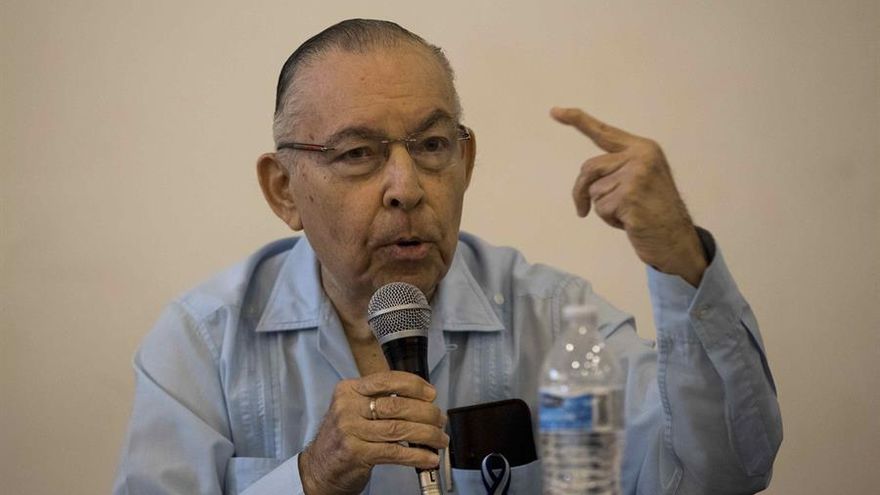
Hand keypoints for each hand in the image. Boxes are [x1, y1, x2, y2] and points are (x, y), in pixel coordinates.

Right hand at [298, 371, 447, 494]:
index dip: (414, 385)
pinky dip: (416, 455)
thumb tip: (423, 401)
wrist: (318, 468)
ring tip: (440, 440)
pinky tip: (428, 457)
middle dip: (426, 413)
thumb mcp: (354, 410)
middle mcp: (347, 407)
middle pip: (397, 406)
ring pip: (399, 429)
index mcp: (349, 390)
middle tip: (440, 421)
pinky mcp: (355, 453)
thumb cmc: (343, 438)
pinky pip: (394, 451)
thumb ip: (380, 401)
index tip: (431, 394)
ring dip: (426, 435)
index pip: (387, 380)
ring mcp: (350, 430)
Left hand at [551, 107, 706, 285]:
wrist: (676, 239)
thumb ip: (616, 169)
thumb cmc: (653, 212)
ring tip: (629, 214)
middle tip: (582, 210)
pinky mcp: (630, 196)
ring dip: (604, 208)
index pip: (603, 132)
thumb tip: (585, 181)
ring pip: (594, 191)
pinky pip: (601, 208)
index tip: (555, 111)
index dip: (577, 120)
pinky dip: (610, 220)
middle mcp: (640, 156)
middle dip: (581, 191)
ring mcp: (636, 175)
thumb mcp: (640, 180)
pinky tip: (631, 222)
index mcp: (643, 148)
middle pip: (588, 168)